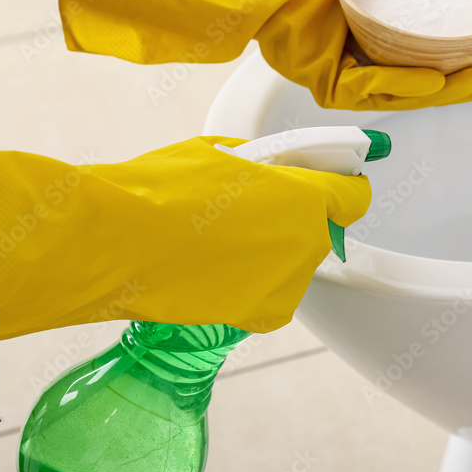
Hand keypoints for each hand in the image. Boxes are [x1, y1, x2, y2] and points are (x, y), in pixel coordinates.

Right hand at [0, 137, 369, 343]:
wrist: (117, 244)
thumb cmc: (162, 189)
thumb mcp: (222, 154)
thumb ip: (264, 167)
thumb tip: (273, 174)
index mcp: (306, 197)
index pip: (354, 196)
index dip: (342, 188)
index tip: (332, 186)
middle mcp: (308, 244)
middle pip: (321, 231)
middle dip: (297, 220)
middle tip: (253, 212)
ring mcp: (287, 284)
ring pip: (294, 264)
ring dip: (274, 254)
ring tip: (221, 244)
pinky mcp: (261, 316)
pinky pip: (270, 294)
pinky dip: (252, 284)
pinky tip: (215, 271)